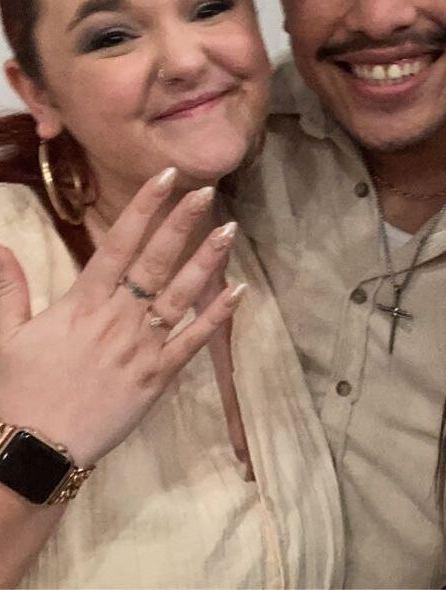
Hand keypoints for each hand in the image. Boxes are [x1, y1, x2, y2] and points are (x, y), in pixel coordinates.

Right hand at [0, 168, 245, 465]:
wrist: (35, 449)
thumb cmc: (19, 392)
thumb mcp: (6, 337)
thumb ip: (8, 290)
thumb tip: (1, 247)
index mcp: (83, 303)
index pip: (118, 243)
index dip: (144, 208)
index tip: (164, 178)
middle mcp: (118, 317)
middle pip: (156, 260)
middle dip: (181, 222)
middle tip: (206, 191)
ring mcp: (142, 346)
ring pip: (181, 294)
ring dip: (207, 260)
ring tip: (230, 228)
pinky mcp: (158, 376)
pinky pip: (193, 341)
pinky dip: (217, 316)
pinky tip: (239, 291)